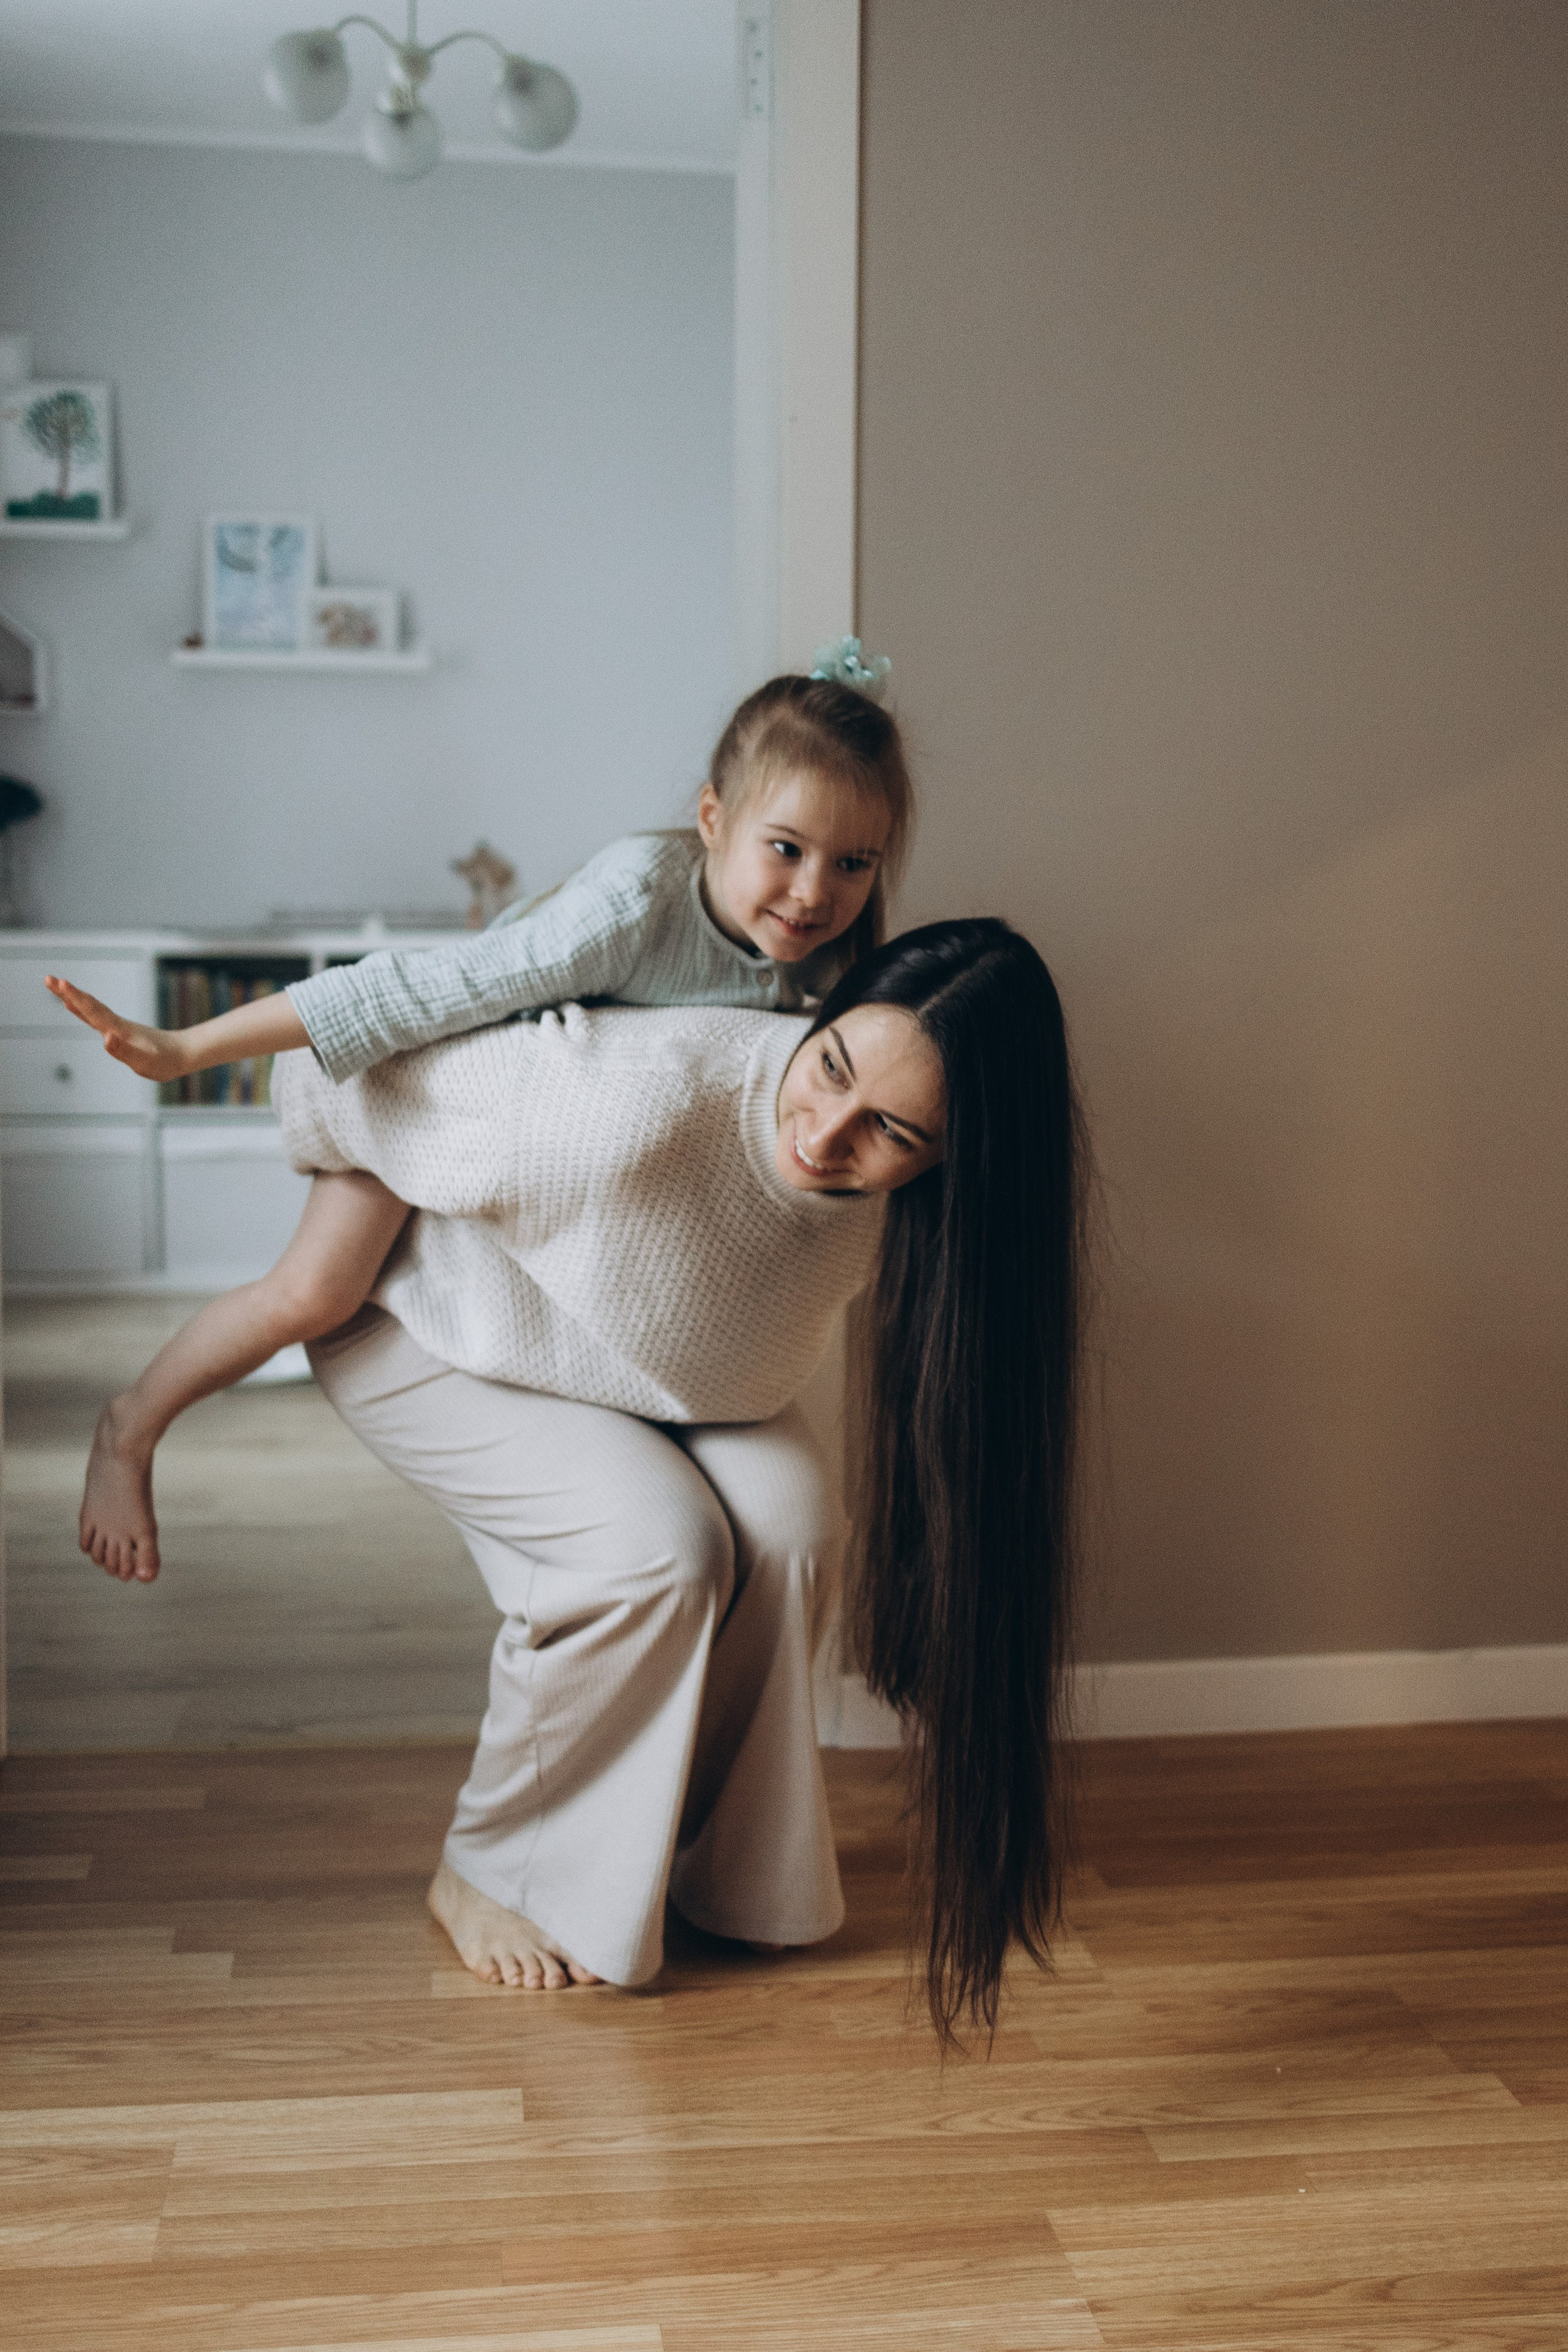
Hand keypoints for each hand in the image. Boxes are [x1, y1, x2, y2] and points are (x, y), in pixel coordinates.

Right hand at [44, 974, 193, 1082]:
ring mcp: (117, 1026)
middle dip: (67, 992)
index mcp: (117, 1029)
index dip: (75, 997)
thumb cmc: (164, 1061)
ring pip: (91, 1008)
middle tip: (48, 978)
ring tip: (57, 987)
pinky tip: (77, 1007)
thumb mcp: (144, 1060)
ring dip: (73, 998)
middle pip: (88, 1004)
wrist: (182, 1054)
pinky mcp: (119, 1031)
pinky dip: (83, 1009)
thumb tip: (106, 1037)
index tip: (59, 983)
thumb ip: (124, 1050)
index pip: (92, 1010)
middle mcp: (115, 1024)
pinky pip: (96, 1017)